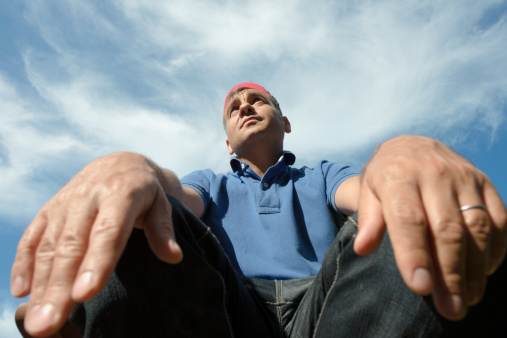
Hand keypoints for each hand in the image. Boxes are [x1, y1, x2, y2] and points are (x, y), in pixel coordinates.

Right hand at [10, 152, 182, 336]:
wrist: (119, 164)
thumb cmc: (145, 191)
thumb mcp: (161, 203)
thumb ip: (163, 229)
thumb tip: (173, 256)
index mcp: (120, 194)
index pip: (107, 232)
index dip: (96, 263)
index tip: (85, 294)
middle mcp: (88, 197)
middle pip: (72, 246)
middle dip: (59, 286)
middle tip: (49, 324)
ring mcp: (64, 203)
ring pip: (49, 247)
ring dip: (40, 285)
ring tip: (36, 322)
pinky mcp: (49, 210)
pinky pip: (32, 238)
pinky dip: (24, 264)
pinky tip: (22, 292)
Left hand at [354, 135, 506, 319]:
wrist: (412, 146)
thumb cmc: (385, 177)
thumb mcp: (368, 192)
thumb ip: (368, 220)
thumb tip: (363, 249)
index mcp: (399, 176)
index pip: (408, 219)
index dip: (415, 255)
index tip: (420, 288)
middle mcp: (434, 174)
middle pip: (447, 229)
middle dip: (450, 273)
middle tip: (450, 308)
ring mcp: (464, 177)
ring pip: (477, 227)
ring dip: (475, 268)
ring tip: (468, 299)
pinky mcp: (485, 182)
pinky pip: (498, 218)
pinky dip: (495, 249)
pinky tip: (484, 272)